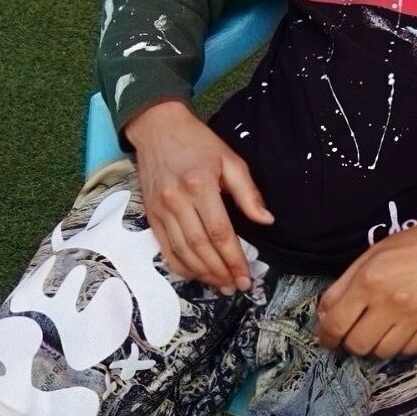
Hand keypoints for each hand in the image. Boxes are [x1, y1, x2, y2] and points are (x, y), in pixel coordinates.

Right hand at [126, 100, 272, 292]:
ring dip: (202, 274)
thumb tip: (266, 220)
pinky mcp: (150, 215)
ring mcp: (160, 210)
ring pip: (182, 252)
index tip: (247, 277)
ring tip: (220, 285)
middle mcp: (177, 200)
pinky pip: (164, 248)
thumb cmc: (198, 143)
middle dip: (220, 272)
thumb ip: (248, 192)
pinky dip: (180, 266)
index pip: (220, 232)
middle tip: (236, 287)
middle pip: (201, 247)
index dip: (234, 259)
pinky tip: (196, 276)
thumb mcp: (230, 160)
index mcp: (200, 185)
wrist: (157, 128)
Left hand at [316, 218, 416, 358]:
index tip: (327, 339)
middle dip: (349, 343)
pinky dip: (399, 348)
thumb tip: (325, 314)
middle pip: (357, 344)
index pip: (336, 323)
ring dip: (374, 347)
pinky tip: (399, 334)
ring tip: (378, 334)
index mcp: (369, 281)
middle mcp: (389, 303)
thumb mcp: (374, 253)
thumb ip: (345, 283)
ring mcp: (414, 319)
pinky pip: (408, 352)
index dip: (326, 336)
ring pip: (382, 353)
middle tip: (354, 335)